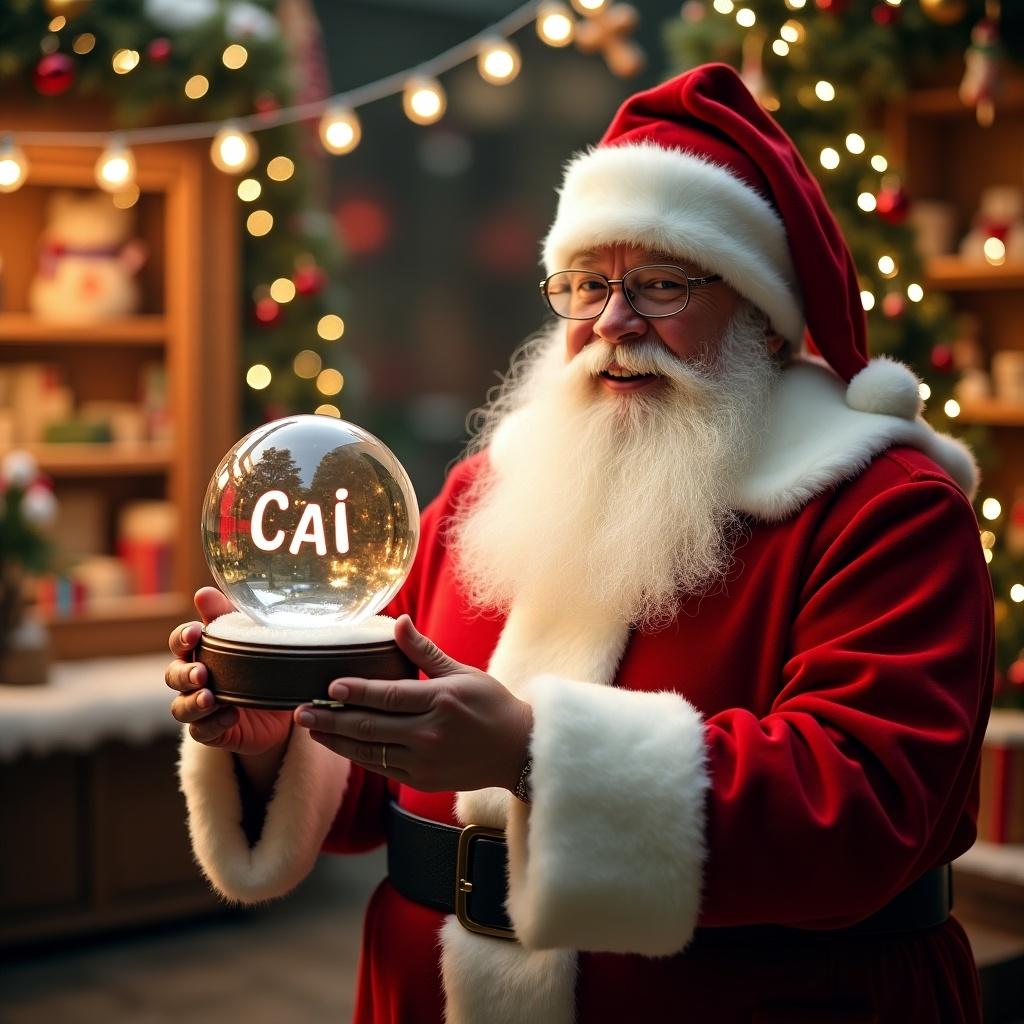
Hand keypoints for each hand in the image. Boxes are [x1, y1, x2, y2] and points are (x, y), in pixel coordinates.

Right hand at [166, 587, 291, 755]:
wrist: (280, 707)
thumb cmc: (259, 663)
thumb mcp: (248, 636)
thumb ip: (225, 615)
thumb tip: (203, 593)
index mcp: (199, 652)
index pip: (179, 642)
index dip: (182, 638)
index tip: (195, 633)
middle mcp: (193, 680)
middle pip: (173, 676)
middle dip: (184, 674)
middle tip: (202, 673)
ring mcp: (200, 708)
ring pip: (180, 708)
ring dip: (193, 702)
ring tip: (210, 698)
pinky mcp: (212, 731)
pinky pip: (202, 731)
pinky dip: (213, 724)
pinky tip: (231, 716)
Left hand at [293, 615, 532, 793]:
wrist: (517, 750)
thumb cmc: (490, 704)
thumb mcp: (461, 672)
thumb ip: (424, 651)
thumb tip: (398, 621)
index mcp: (440, 701)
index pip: (389, 697)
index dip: (357, 692)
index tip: (329, 688)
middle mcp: (429, 733)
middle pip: (370, 727)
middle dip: (330, 720)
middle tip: (300, 713)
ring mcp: (424, 761)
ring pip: (369, 751)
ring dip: (336, 741)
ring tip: (311, 730)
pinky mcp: (422, 779)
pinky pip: (381, 767)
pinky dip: (357, 756)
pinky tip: (339, 745)